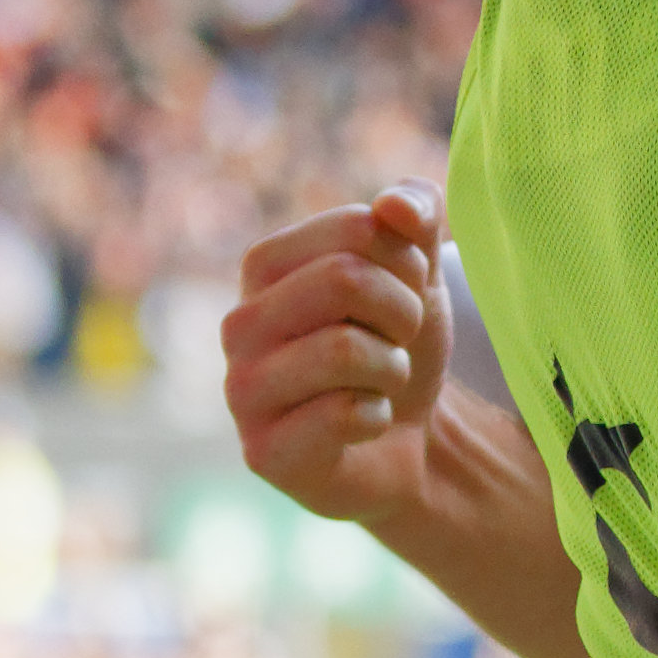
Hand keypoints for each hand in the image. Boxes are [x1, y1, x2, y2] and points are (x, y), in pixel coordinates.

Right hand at [219, 185, 452, 529]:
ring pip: (346, 349)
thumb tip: (395, 206)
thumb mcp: (420, 268)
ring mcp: (242, 390)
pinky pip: (344, 415)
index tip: (407, 291)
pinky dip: (378, 416)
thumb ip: (417, 212)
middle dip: (404, 311)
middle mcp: (238, 324)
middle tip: (400, 339)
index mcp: (265, 265)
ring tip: (381, 380)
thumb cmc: (397, 342)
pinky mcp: (263, 452)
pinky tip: (363, 423)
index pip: (356, 226)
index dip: (408, 260)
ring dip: (393, 367)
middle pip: (346, 279)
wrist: (408, 439)